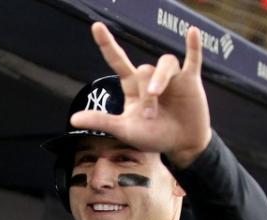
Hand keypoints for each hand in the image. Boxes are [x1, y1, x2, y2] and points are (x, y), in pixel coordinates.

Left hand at [70, 23, 211, 167]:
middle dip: (146, 93)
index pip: (117, 61)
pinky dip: (193, 46)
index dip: (107, 44)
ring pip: (164, 63)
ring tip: (157, 95)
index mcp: (132, 87)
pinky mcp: (190, 81)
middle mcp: (150, 78)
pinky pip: (193, 58)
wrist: (180, 145)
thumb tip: (73, 120)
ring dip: (160, 78)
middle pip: (145, 70)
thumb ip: (101, 121)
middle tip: (150, 116)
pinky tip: (193, 32)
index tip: (96, 27)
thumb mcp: (124, 130)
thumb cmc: (152, 136)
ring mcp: (171, 78)